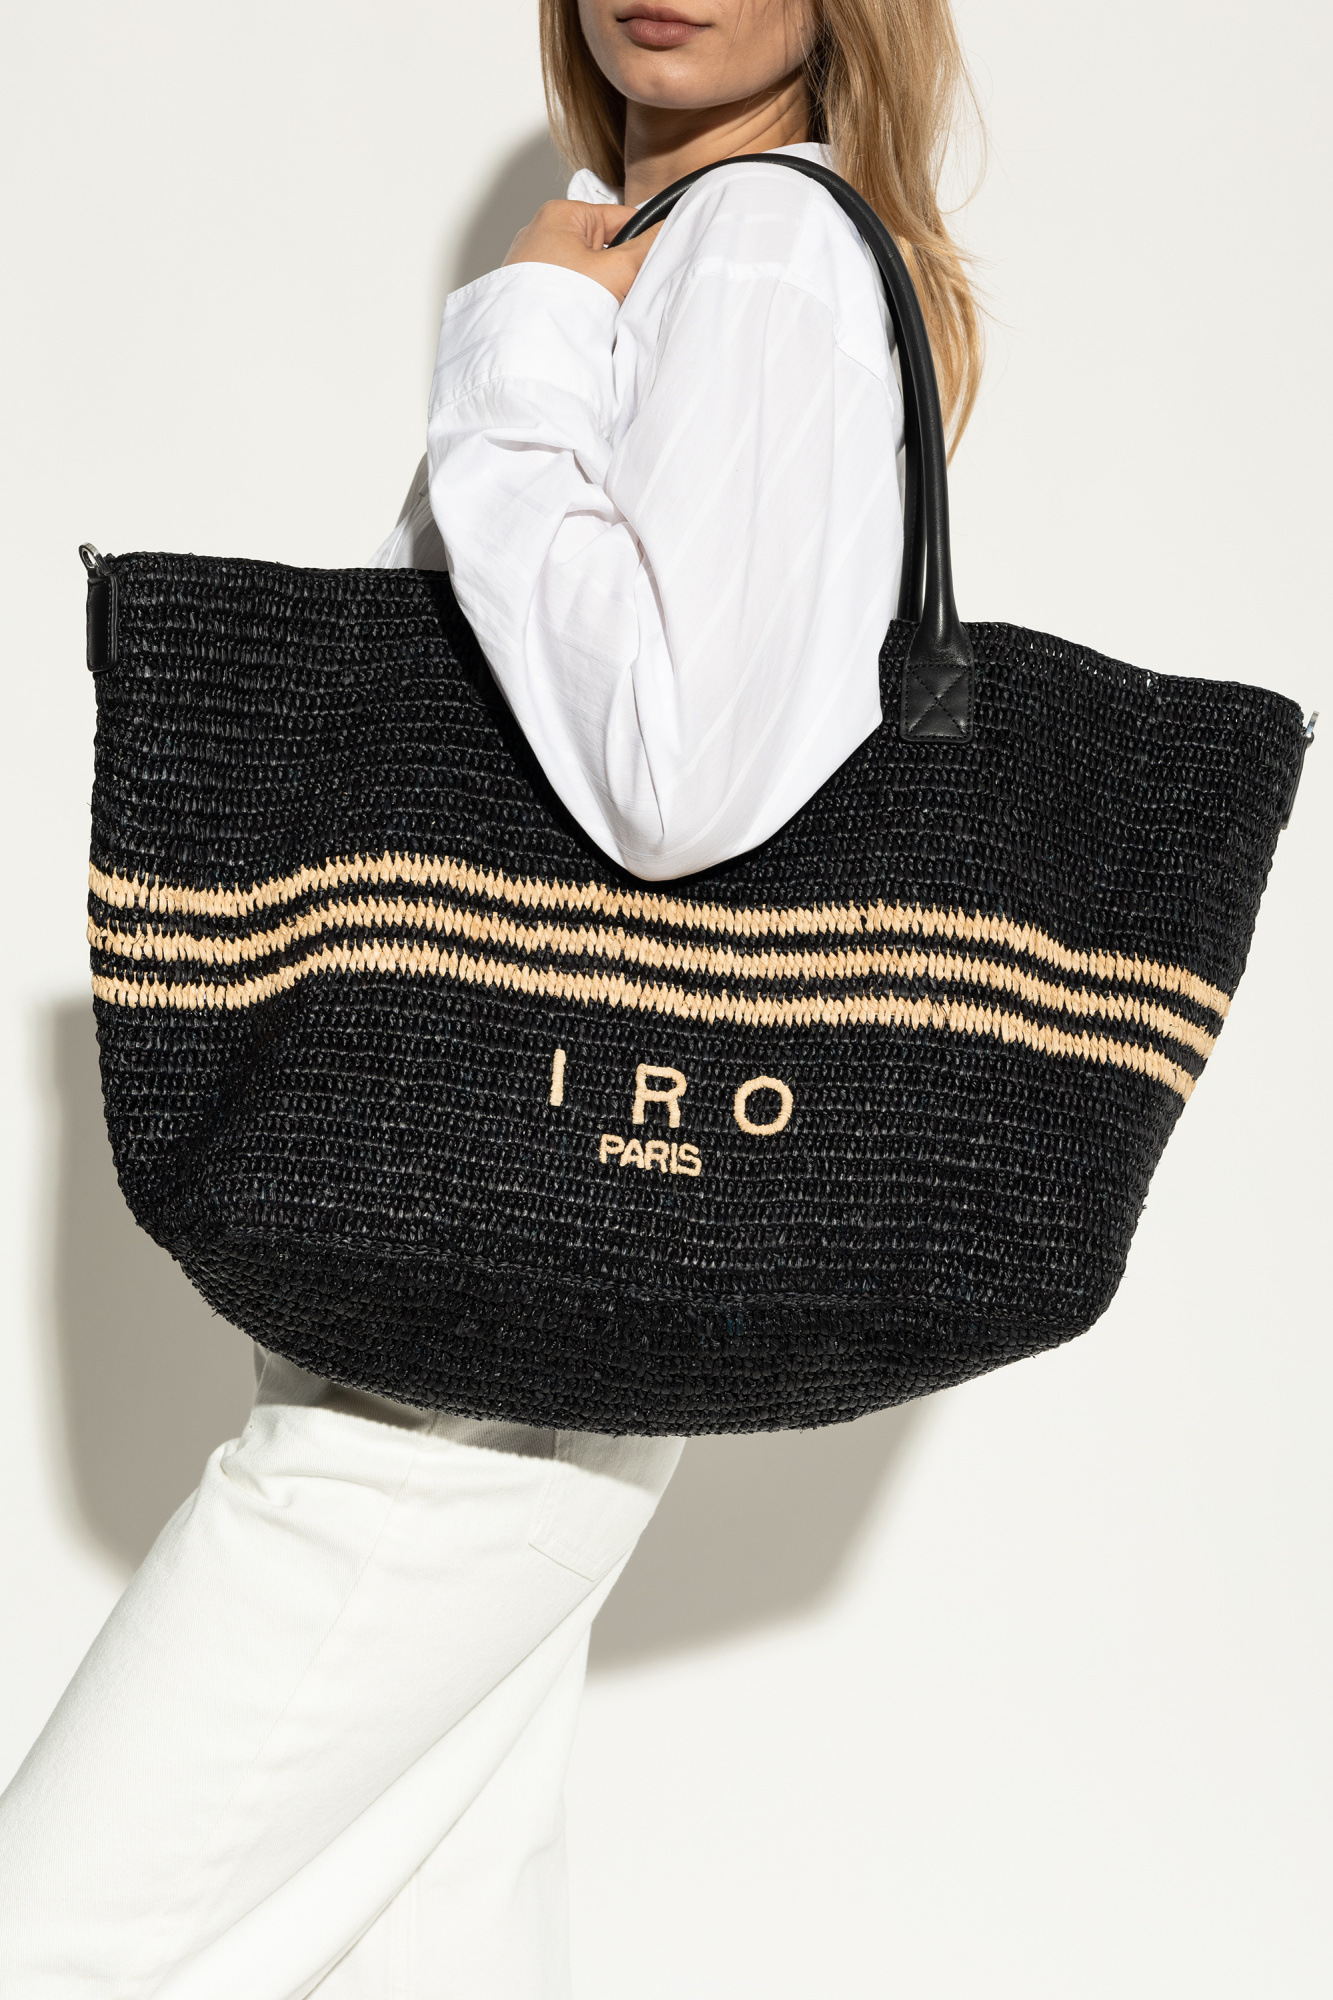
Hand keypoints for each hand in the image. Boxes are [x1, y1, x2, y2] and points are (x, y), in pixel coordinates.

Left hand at [501, 201, 660, 304]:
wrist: (522, 353)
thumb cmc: (554, 302)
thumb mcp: (616, 270)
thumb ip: (647, 247)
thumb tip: (671, 232)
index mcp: (560, 214)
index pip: (621, 217)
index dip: (644, 240)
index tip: (657, 261)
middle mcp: (542, 234)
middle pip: (605, 247)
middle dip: (620, 271)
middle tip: (625, 291)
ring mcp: (534, 266)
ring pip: (588, 273)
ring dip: (602, 291)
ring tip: (603, 309)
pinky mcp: (531, 293)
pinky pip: (570, 292)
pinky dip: (583, 304)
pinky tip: (586, 319)